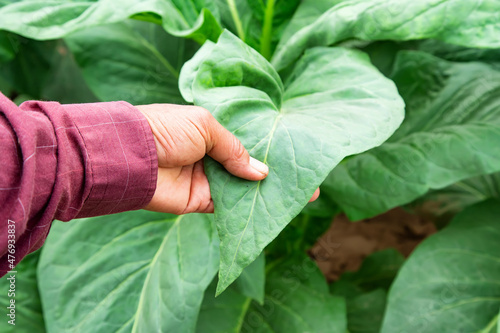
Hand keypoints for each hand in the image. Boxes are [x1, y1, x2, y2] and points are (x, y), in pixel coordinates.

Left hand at [137, 104, 319, 213]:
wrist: (132, 156)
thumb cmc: (166, 129)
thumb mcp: (206, 126)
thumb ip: (235, 149)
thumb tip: (262, 172)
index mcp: (210, 132)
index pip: (245, 141)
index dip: (268, 148)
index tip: (293, 153)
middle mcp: (210, 155)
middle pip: (248, 166)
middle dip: (275, 172)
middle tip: (306, 179)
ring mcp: (206, 179)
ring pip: (242, 187)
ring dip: (266, 192)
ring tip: (299, 195)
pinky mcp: (200, 201)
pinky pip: (228, 206)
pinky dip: (247, 207)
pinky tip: (272, 207)